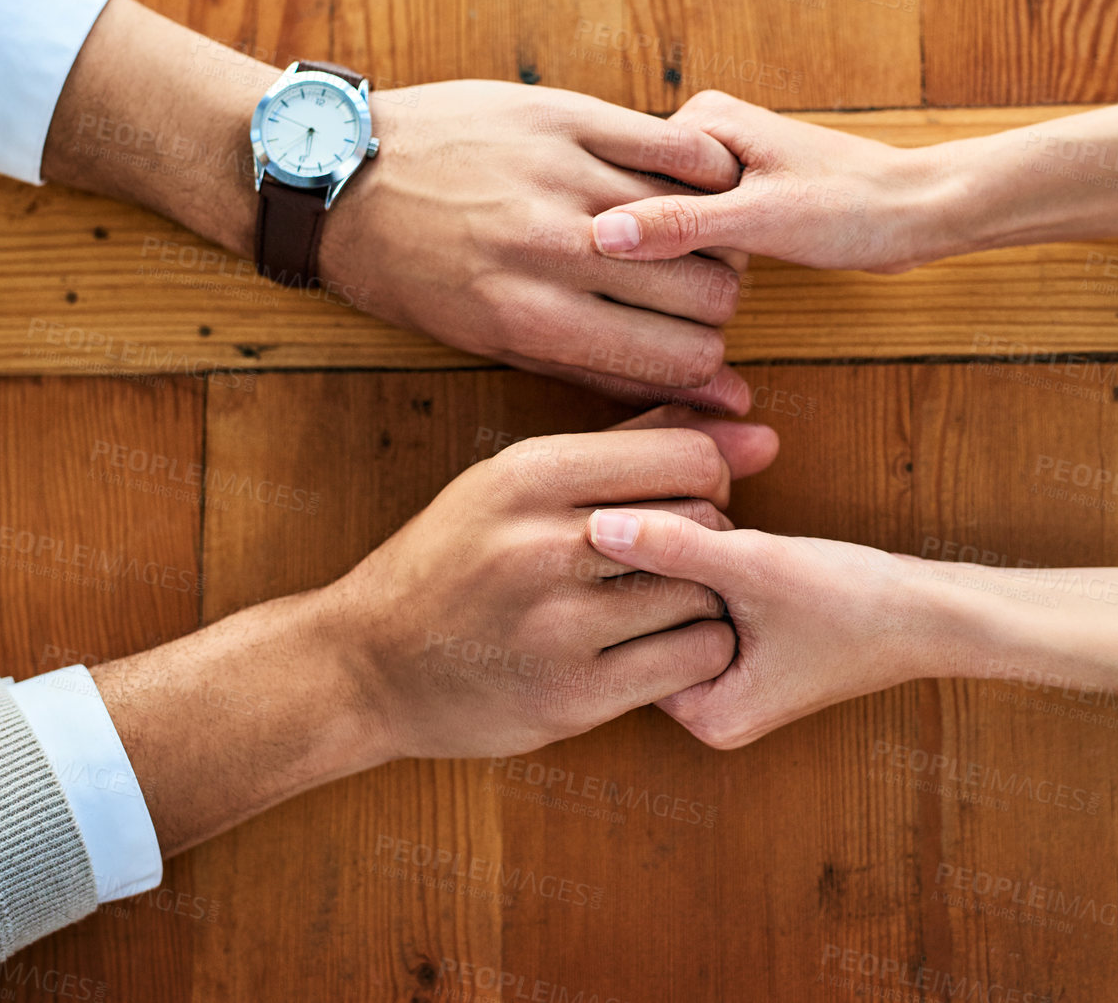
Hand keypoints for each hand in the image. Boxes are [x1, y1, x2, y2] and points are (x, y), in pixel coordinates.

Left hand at [318, 80, 753, 410]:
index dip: (705, 364)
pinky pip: (678, 144)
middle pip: (707, 294)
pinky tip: (690, 183)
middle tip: (692, 296)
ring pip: (701, 221)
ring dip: (712, 237)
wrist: (341, 174)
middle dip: (715, 306)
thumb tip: (718, 402)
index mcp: (531, 318)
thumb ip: (607, 371)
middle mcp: (552, 248)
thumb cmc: (413, 274)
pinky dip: (703, 169)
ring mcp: (561, 175)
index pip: (681, 358)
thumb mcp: (493, 342)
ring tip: (685, 240)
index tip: (693, 351)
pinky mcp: (565, 115)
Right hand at [320, 406, 778, 759]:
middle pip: (703, 523)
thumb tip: (750, 422)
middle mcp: (543, 543)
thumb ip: (628, 446)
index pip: (688, 458)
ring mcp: (558, 624)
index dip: (710, 479)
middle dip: (708, 537)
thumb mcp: (514, 481)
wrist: (367, 663)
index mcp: (530, 475)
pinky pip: (692, 662)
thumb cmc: (450, 561)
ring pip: (703, 594)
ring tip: (664, 602)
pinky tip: (659, 647)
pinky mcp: (573, 696)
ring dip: (702, 599)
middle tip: (677, 556)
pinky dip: (695, 652)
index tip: (688, 501)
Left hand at [584, 514, 958, 747]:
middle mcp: (711, 711)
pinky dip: (713, 570)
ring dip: (692, 565)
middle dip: (669, 572)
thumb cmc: (854, 600)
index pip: (630, 638)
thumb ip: (673, 547)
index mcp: (706, 717)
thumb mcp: (754, 566)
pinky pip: (704, 604)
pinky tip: (740, 546)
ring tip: (733, 543)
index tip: (671, 540)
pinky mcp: (748, 651)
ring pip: (676, 608)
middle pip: (649, 626)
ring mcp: (730, 682)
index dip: (642, 575)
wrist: (932, 609)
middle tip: (710, 539)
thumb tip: (596, 526)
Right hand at [588, 89, 958, 274]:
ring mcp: (724, 165)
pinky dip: (700, 257)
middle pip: (643, 197)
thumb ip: (679, 225)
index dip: (626, 224)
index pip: (623, 174)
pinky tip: (709, 280)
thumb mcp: (758, 220)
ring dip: (677, 253)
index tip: (629, 262)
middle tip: (673, 275)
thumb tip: (604, 236)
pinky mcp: (743, 195)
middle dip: (653, 240)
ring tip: (692, 279)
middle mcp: (707, 132)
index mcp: (703, 117)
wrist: (919, 214)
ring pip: (670, 219)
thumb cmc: (853, 208)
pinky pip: (698, 229)